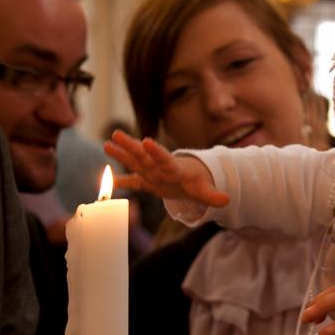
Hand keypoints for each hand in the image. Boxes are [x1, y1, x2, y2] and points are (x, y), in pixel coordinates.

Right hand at [104, 130, 228, 206]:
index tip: (147, 141)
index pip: (165, 159)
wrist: (190, 178)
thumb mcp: (204, 190)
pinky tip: (107, 182)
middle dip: (131, 146)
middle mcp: (159, 167)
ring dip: (121, 154)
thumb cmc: (196, 182)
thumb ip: (212, 195)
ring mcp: (151, 172)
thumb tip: (226, 200)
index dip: (156, 152)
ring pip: (134, 161)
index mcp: (173, 169)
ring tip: (107, 143)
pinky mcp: (146, 180)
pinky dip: (121, 182)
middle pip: (144, 156)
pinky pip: (131, 181)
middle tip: (117, 133)